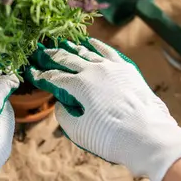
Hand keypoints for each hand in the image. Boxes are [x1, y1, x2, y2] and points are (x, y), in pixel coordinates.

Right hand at [28, 39, 180, 180]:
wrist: (148, 136)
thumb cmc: (110, 138)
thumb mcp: (79, 132)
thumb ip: (65, 115)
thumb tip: (62, 104)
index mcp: (79, 85)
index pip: (54, 78)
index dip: (41, 75)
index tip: (32, 73)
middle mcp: (94, 71)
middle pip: (68, 60)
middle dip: (53, 56)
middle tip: (42, 52)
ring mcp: (112, 67)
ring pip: (88, 52)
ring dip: (73, 48)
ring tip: (63, 44)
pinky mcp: (127, 69)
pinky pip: (109, 52)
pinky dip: (97, 46)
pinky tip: (90, 43)